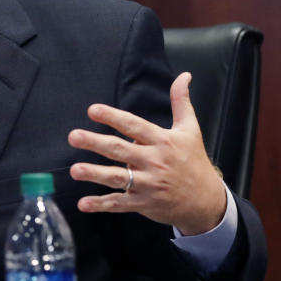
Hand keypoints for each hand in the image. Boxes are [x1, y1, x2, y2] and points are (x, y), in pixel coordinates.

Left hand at [68, 72, 225, 234]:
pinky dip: (101, 204)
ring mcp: (148, 184)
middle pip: (120, 150)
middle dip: (96, 143)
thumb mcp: (190, 130)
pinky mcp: (143, 203)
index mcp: (162, 141)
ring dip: (95, 174)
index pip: (134, 126)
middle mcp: (154, 161)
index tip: (92, 110)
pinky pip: (119, 203)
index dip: (113, 117)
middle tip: (74, 136)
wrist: (206, 201)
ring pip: (118, 178)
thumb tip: (184, 75)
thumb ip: (181, 101)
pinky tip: (83, 203)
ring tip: (75, 170)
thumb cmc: (194, 162)